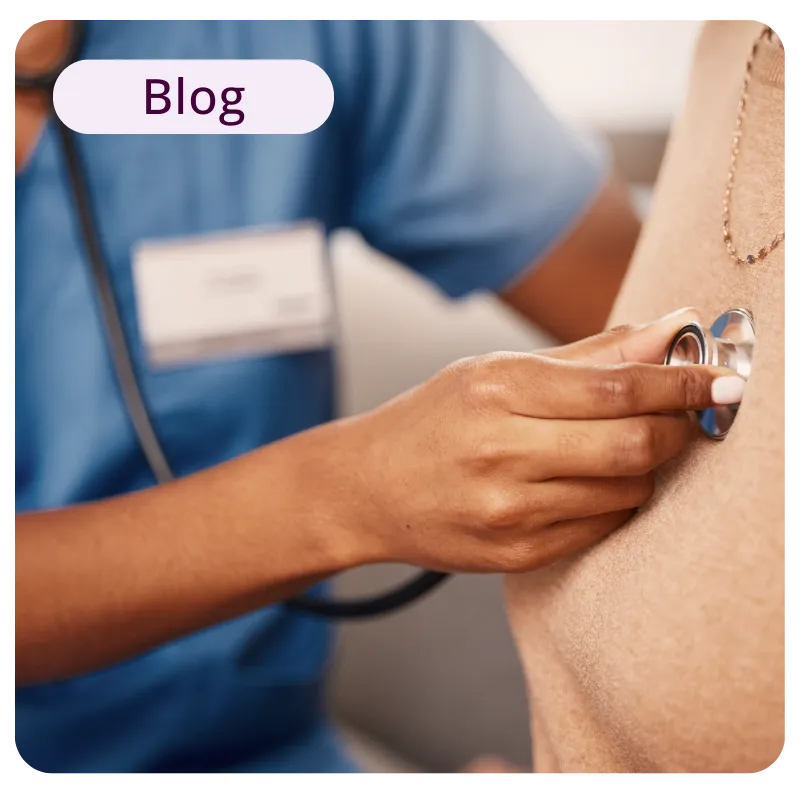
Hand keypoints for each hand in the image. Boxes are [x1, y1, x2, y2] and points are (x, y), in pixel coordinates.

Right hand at [345, 308, 741, 573]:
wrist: (367, 488)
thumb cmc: (431, 421)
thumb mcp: (493, 372)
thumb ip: (587, 355)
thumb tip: (669, 330)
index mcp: (495, 390)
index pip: (617, 386)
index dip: (682, 383)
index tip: (722, 380)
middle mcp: (500, 452)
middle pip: (633, 444)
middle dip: (677, 428)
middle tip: (685, 415)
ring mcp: (507, 511)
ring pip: (626, 491)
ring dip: (645, 467)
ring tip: (621, 448)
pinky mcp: (514, 554)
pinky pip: (601, 527)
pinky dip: (616, 501)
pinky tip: (590, 483)